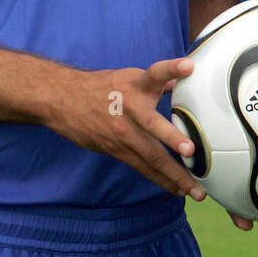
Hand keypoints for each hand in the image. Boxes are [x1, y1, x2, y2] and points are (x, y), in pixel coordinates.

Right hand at [50, 57, 206, 200]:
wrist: (62, 100)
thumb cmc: (102, 87)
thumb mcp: (129, 76)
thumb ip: (157, 81)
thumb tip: (183, 79)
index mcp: (136, 84)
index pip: (156, 73)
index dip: (172, 69)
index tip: (188, 66)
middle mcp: (130, 108)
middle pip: (152, 123)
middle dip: (172, 138)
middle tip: (190, 150)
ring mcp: (123, 132)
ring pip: (150, 155)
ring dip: (175, 175)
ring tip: (195, 190)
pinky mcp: (117, 149)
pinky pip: (143, 167)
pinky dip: (162, 179)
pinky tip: (178, 189)